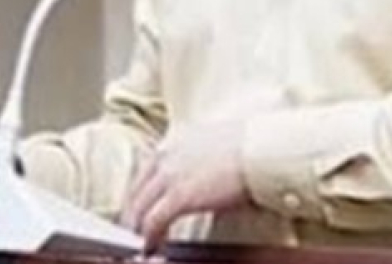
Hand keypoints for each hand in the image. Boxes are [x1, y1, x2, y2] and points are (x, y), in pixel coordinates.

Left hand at [120, 121, 249, 249]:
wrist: (261, 151)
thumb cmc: (250, 149)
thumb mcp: (217, 146)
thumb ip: (201, 159)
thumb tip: (204, 174)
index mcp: (176, 145)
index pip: (145, 173)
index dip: (139, 195)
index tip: (138, 209)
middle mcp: (167, 157)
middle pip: (136, 191)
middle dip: (131, 214)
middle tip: (131, 233)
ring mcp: (170, 176)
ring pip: (139, 207)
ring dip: (136, 229)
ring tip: (140, 244)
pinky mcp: (179, 196)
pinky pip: (153, 221)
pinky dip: (149, 237)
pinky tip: (152, 247)